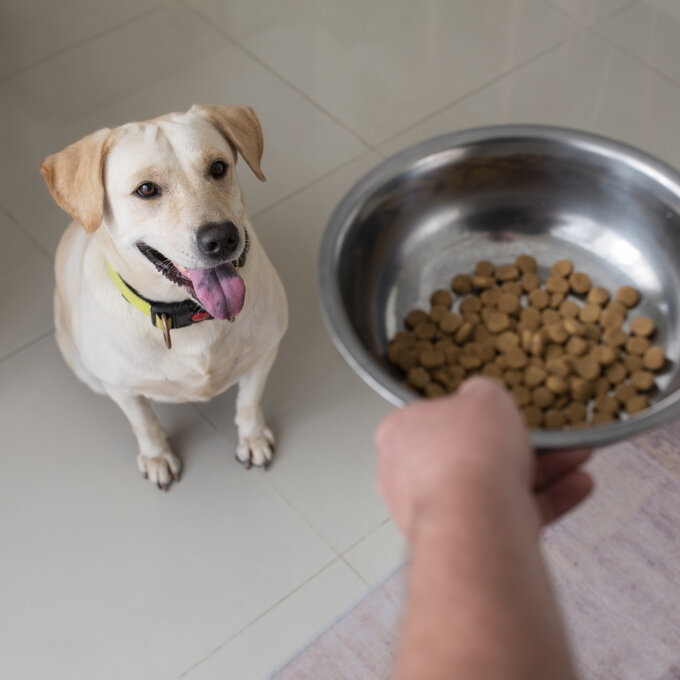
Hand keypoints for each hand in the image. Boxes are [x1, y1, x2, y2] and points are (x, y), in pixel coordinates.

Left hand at [375, 377, 592, 538]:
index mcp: (399, 435)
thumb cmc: (468, 451)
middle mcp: (408, 476)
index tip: (497, 415)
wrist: (477, 517)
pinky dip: (546, 500)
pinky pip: (509, 515)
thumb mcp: (484, 396)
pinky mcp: (469, 541)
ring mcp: (436, 512)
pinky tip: (577, 484)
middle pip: (468, 454)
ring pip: (494, 485)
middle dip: (516, 444)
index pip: (433, 418)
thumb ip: (482, 395)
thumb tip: (482, 398)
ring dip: (542, 470)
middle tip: (546, 437)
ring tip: (575, 456)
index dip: (469, 414)